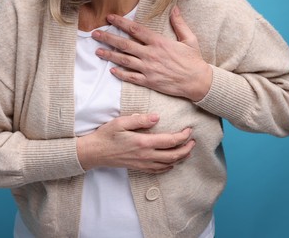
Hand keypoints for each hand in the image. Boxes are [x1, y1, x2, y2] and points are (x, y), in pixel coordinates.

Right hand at [77, 114, 194, 173]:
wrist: (95, 152)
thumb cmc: (106, 135)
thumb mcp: (121, 122)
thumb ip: (140, 119)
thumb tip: (156, 117)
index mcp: (143, 142)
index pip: (170, 141)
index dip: (183, 136)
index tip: (189, 130)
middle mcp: (146, 155)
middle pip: (174, 155)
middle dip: (187, 149)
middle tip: (193, 141)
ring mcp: (143, 163)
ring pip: (168, 164)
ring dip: (180, 158)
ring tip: (187, 151)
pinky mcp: (139, 167)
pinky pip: (158, 170)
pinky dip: (169, 167)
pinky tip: (171, 163)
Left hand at [92, 5, 211, 101]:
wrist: (197, 82)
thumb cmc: (194, 61)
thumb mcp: (189, 39)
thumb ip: (179, 24)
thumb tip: (175, 9)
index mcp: (159, 42)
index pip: (136, 30)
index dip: (121, 23)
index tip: (110, 18)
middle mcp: (151, 54)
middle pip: (125, 44)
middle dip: (108, 38)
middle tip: (95, 34)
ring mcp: (148, 69)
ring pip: (124, 61)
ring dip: (110, 55)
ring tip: (98, 51)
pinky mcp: (149, 81)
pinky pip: (131, 77)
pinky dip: (121, 74)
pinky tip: (112, 71)